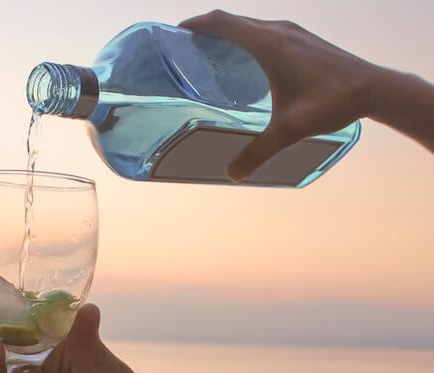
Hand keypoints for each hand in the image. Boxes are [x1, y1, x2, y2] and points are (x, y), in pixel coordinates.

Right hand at [180, 10, 376, 180]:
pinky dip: (248, 39)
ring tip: (214, 55)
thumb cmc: (332, 102)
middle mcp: (279, 31)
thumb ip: (258, 153)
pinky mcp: (304, 40)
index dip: (197, 24)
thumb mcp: (289, 130)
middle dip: (208, 30)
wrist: (373, 89)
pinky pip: (266, 32)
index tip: (177, 32)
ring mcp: (294, 33)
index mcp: (269, 44)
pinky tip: (249, 63)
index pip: (223, 23)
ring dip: (230, 34)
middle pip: (234, 21)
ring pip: (251, 25)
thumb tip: (232, 174)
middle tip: (189, 49)